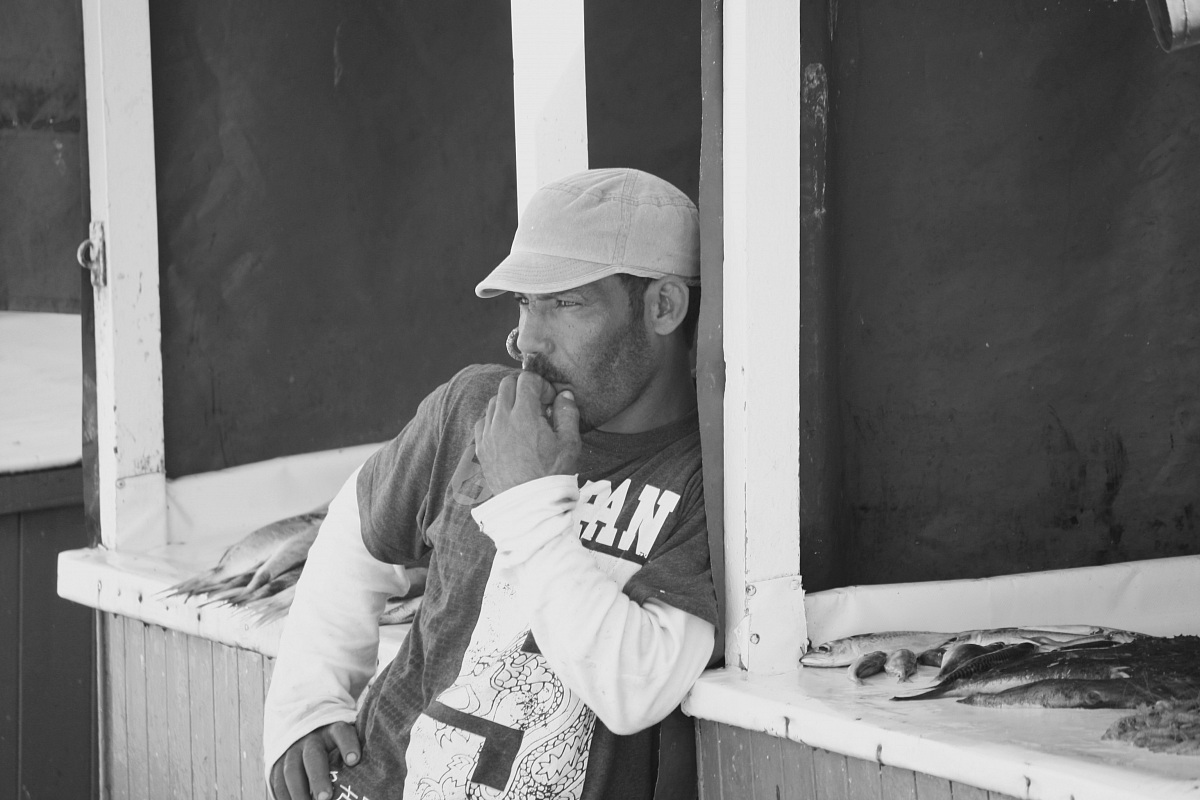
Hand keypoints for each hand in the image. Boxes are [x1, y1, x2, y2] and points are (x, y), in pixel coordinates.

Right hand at [269, 721, 359, 799]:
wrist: (304, 731)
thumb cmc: (337, 744)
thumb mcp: (348, 740)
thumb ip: (358, 754)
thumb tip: (381, 773)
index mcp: (333, 730)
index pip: (342, 733)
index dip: (348, 745)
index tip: (354, 760)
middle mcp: (311, 739)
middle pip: (314, 757)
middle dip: (318, 777)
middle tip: (325, 797)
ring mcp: (292, 751)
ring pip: (291, 771)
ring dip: (298, 792)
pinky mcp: (277, 764)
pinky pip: (277, 782)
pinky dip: (284, 797)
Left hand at [474, 371, 580, 495]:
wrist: (530, 504)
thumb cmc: (552, 474)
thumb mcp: (569, 443)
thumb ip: (567, 413)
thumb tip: (563, 395)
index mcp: (524, 415)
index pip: (527, 380)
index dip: (542, 385)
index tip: (550, 401)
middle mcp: (502, 420)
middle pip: (507, 385)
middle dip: (523, 388)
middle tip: (537, 405)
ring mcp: (488, 433)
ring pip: (494, 402)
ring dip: (509, 403)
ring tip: (524, 420)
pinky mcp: (481, 447)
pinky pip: (483, 421)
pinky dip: (495, 419)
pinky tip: (508, 431)